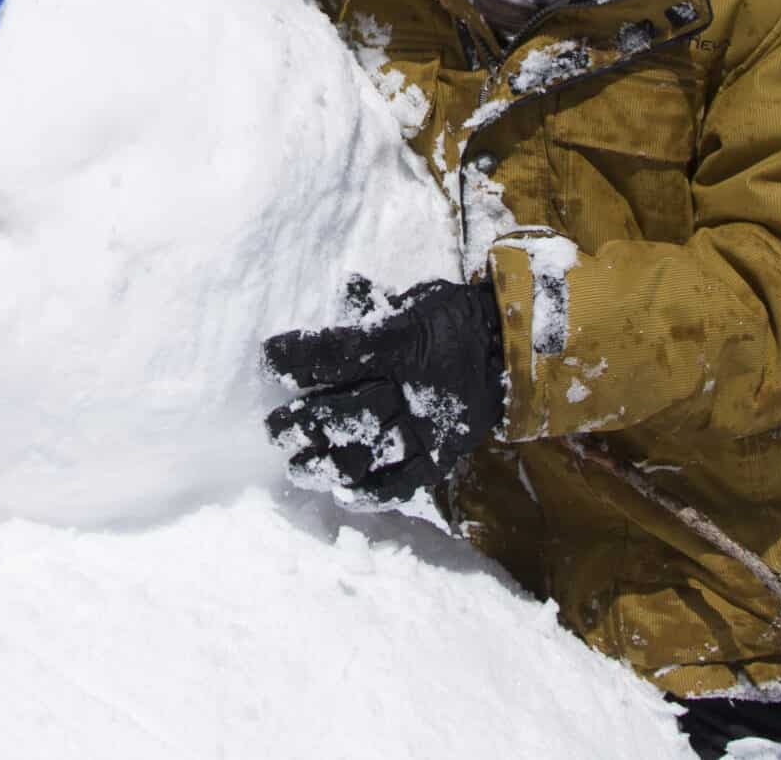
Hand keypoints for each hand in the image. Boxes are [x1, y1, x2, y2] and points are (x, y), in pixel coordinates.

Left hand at [262, 277, 503, 506]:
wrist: (512, 350)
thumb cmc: (453, 319)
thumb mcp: (416, 301)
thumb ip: (378, 304)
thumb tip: (350, 288)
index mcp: (399, 340)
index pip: (335, 350)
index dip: (296, 357)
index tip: (268, 358)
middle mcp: (409, 385)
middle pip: (342, 409)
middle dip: (300, 421)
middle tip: (273, 430)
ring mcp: (426, 424)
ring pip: (365, 449)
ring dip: (324, 462)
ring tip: (297, 466)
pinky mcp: (441, 454)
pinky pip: (402, 481)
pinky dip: (370, 492)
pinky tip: (342, 493)